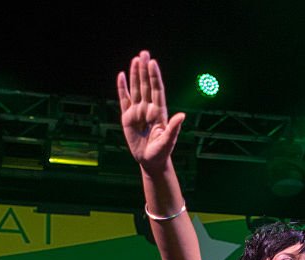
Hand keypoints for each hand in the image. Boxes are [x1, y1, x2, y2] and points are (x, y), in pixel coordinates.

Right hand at [117, 51, 185, 174]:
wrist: (150, 161)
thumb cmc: (161, 152)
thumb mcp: (168, 141)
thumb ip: (174, 128)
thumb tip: (182, 116)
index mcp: (159, 112)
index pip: (157, 90)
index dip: (155, 77)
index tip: (153, 63)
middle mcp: (149, 108)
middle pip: (146, 85)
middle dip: (145, 70)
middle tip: (144, 53)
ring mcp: (138, 111)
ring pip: (136, 89)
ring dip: (135, 74)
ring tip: (135, 59)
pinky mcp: (127, 117)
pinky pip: (124, 99)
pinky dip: (122, 88)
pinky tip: (121, 76)